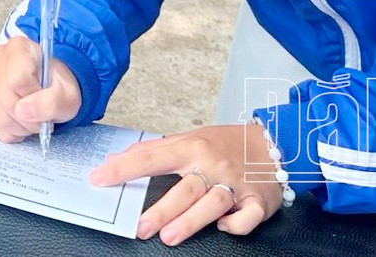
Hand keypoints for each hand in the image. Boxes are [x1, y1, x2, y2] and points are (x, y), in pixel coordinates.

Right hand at [0, 34, 81, 142]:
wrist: (49, 88)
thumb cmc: (58, 87)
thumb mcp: (67, 95)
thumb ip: (51, 102)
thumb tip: (23, 111)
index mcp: (19, 48)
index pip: (17, 79)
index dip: (33, 96)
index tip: (44, 95)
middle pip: (6, 100)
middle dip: (29, 118)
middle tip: (42, 116)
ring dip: (21, 127)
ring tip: (33, 119)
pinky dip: (11, 131)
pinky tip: (21, 121)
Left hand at [93, 122, 285, 244]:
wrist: (276, 142)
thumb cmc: (226, 143)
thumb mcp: (191, 138)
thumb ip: (156, 149)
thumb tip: (118, 158)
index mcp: (192, 147)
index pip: (151, 158)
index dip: (123, 169)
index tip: (99, 178)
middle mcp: (213, 165)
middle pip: (184, 188)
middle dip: (162, 209)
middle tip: (140, 228)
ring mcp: (237, 183)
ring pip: (212, 202)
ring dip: (191, 220)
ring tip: (169, 237)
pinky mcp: (259, 200)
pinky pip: (247, 216)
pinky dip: (236, 224)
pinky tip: (222, 228)